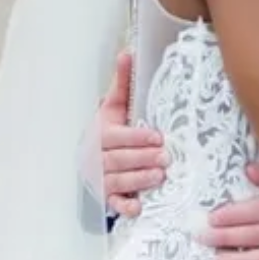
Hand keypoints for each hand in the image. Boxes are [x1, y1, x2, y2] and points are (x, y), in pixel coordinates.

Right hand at [99, 51, 169, 216]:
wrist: (93, 160)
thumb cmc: (111, 129)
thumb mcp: (115, 106)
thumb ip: (123, 82)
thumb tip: (129, 52)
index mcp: (100, 133)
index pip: (115, 137)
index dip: (135, 137)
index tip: (157, 136)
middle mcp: (96, 158)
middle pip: (117, 160)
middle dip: (141, 159)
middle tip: (165, 158)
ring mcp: (100, 180)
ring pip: (117, 182)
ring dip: (138, 180)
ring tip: (160, 176)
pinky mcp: (106, 198)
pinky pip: (113, 205)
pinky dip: (124, 207)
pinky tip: (138, 208)